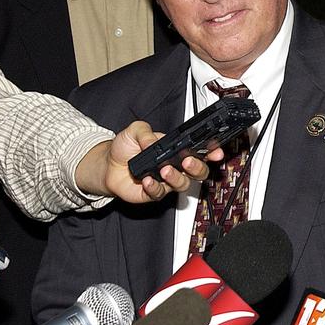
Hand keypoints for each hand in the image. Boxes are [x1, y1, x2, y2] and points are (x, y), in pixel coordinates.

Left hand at [80, 121, 223, 202]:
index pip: (200, 151)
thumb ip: (146, 133)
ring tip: (165, 171)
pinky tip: (147, 180)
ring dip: (176, 178)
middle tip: (188, 162)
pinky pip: (160, 194)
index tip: (215, 152)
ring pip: (182, 185)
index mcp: (176, 150)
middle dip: (198, 168)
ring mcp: (166, 181)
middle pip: (198, 172)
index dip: (211, 152)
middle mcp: (175, 167)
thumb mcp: (135, 131)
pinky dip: (155, 187)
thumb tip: (155, 142)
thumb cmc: (125, 147)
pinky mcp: (154, 193)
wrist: (108, 165)